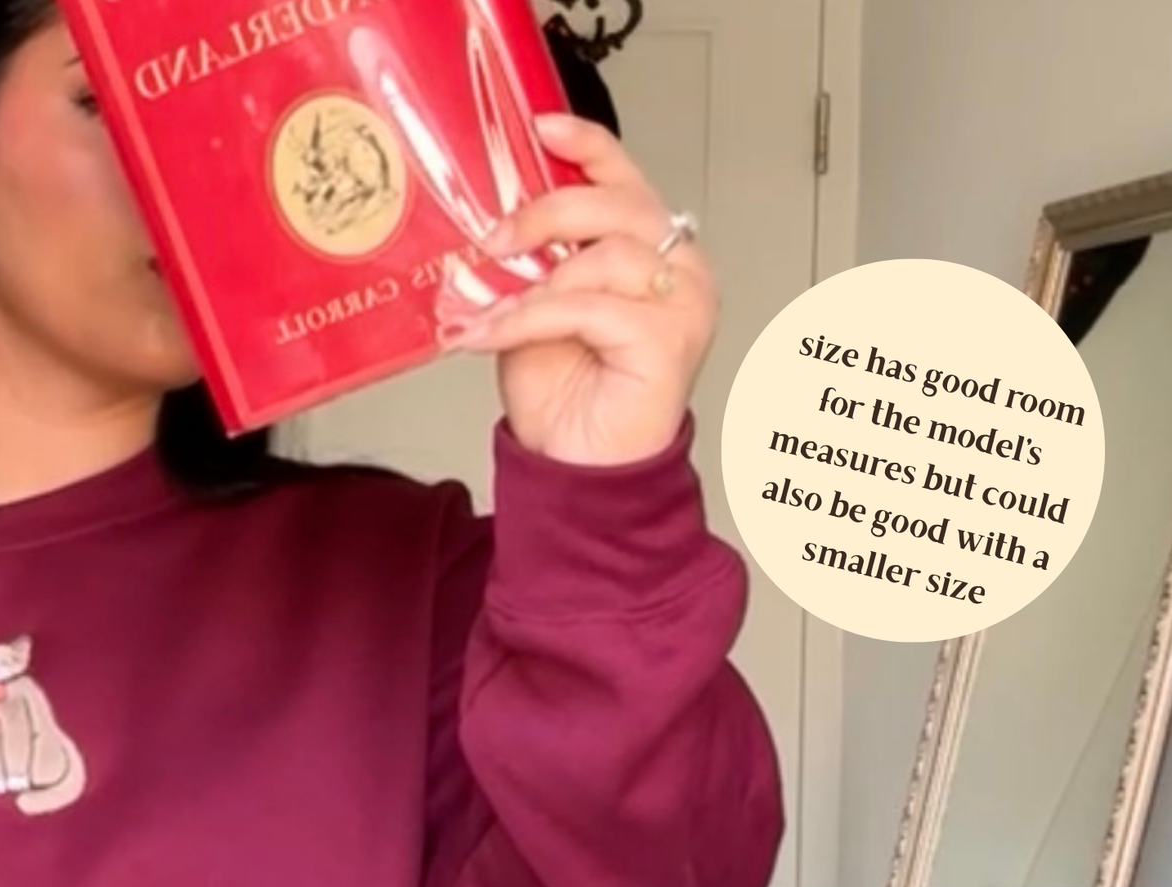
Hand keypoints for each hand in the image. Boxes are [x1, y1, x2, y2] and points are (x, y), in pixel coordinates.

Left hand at [453, 113, 717, 468]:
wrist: (579, 474)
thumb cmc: (568, 402)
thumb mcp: (535, 314)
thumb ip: (532, 267)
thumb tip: (492, 231)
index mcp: (655, 253)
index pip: (628, 178)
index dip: (585, 145)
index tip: (539, 127)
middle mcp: (681, 270)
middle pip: (616, 205)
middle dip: (543, 215)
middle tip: (492, 242)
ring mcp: (684, 303)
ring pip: (601, 257)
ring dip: (532, 284)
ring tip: (488, 314)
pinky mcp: (668, 339)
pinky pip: (586, 307)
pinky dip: (529, 318)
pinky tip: (491, 335)